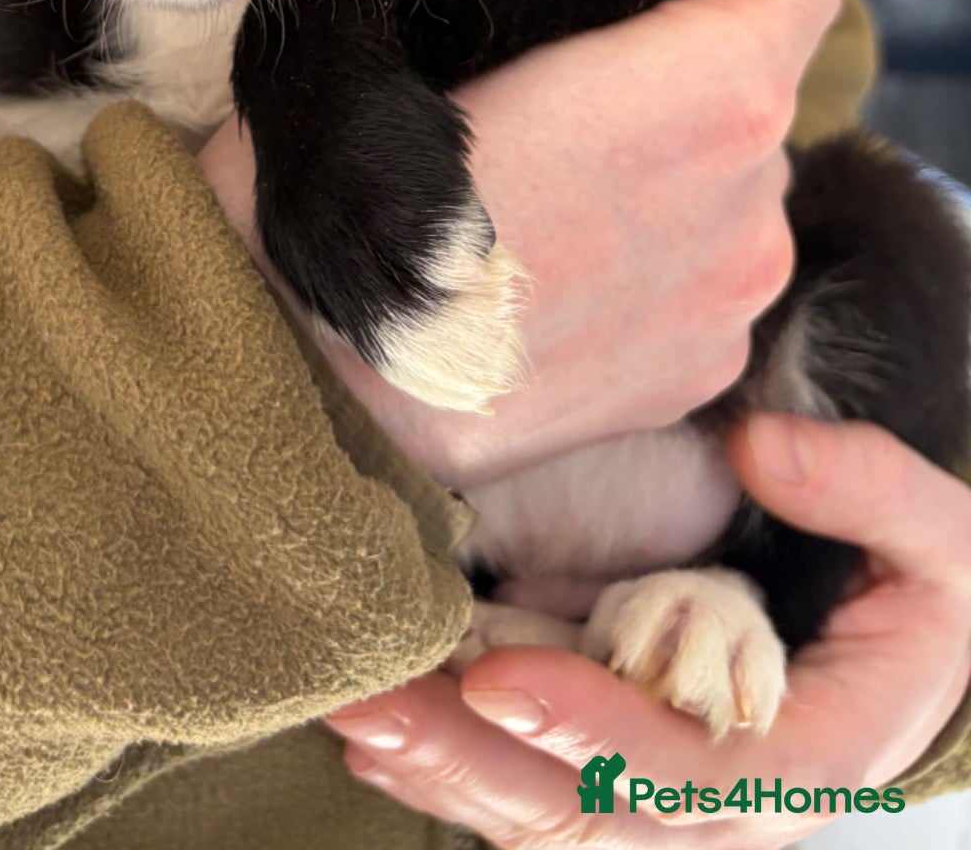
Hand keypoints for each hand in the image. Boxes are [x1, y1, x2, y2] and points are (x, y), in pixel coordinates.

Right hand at [196, 0, 839, 487]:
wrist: (316, 376)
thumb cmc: (358, 184)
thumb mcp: (419, 25)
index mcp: (710, 90)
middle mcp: (749, 196)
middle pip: (757, 91)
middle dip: (685, 74)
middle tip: (569, 86)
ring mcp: (732, 297)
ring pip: (735, 190)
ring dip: (673, 176)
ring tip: (553, 193)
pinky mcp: (702, 375)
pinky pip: (706, 278)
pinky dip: (656, 263)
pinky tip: (561, 271)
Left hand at [322, 415, 970, 841]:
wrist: (912, 648)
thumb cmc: (921, 591)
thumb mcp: (941, 538)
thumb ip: (867, 487)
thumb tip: (761, 451)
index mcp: (803, 761)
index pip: (689, 776)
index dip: (594, 733)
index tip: (500, 680)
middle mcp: (721, 806)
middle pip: (584, 814)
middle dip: (472, 766)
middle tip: (370, 710)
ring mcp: (661, 794)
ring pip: (539, 811)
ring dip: (441, 768)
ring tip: (353, 713)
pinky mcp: (616, 761)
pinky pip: (528, 784)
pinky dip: (453, 762)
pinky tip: (379, 728)